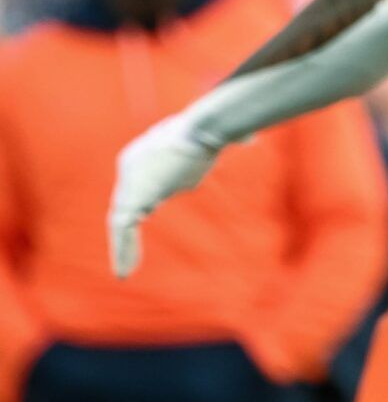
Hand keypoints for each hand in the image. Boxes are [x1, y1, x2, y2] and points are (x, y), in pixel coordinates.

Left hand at [109, 113, 225, 277]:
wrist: (201, 129)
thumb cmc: (215, 129)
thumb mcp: (217, 138)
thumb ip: (226, 142)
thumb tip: (251, 139)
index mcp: (147, 151)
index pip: (142, 181)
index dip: (145, 201)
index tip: (148, 214)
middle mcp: (132, 166)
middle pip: (127, 201)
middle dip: (129, 225)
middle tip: (130, 253)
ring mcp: (130, 181)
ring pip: (121, 219)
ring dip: (123, 246)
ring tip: (125, 272)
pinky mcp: (133, 196)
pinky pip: (123, 229)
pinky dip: (123, 249)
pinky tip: (125, 271)